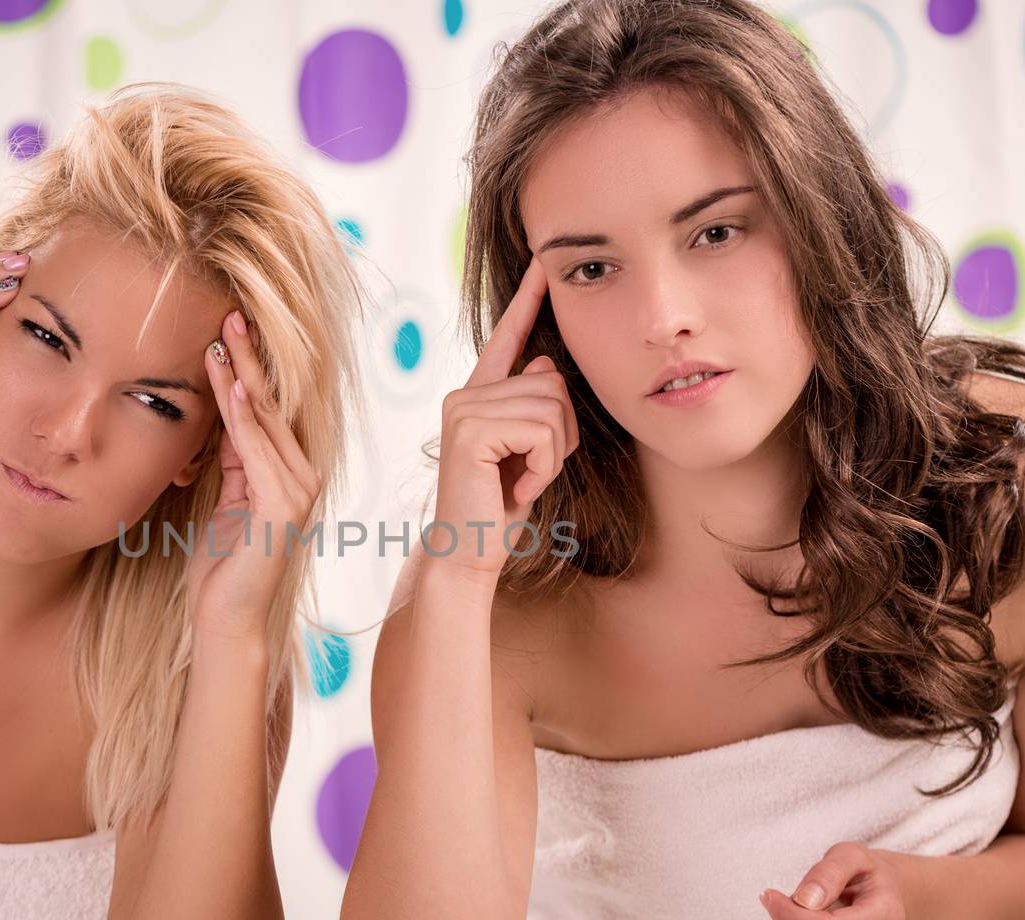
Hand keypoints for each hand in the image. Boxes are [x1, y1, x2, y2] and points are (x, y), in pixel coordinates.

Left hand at [186, 310, 321, 640]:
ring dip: (243, 376)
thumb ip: (233, 459)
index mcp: (287, 474)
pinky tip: (234, 388)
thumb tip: (227, 411)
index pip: (266, 409)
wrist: (226, 621)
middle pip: (273, 405)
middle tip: (229, 313)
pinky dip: (245, 419)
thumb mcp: (224, 499)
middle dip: (249, 358)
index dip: (248, 367)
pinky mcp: (284, 509)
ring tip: (223, 337)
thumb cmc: (219, 568)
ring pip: (266, 421)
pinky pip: (259, 452)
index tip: (226, 327)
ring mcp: (297, 492)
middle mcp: (301, 477)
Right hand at [431, 256, 578, 576]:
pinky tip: (517, 488)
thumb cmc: (500, 508)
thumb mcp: (529, 451)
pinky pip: (541, 430)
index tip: (542, 263)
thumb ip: (535, 409)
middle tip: (533, 471)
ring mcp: (463, 408)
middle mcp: (465, 394)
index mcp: (479, 396)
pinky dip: (543, 465)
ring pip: (551, 406)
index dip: (527, 301)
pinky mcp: (469, 430)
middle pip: (552, 382)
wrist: (469, 551)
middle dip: (562, 434)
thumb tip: (546, 364)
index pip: (508, 339)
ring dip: (553, 454)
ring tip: (523, 480)